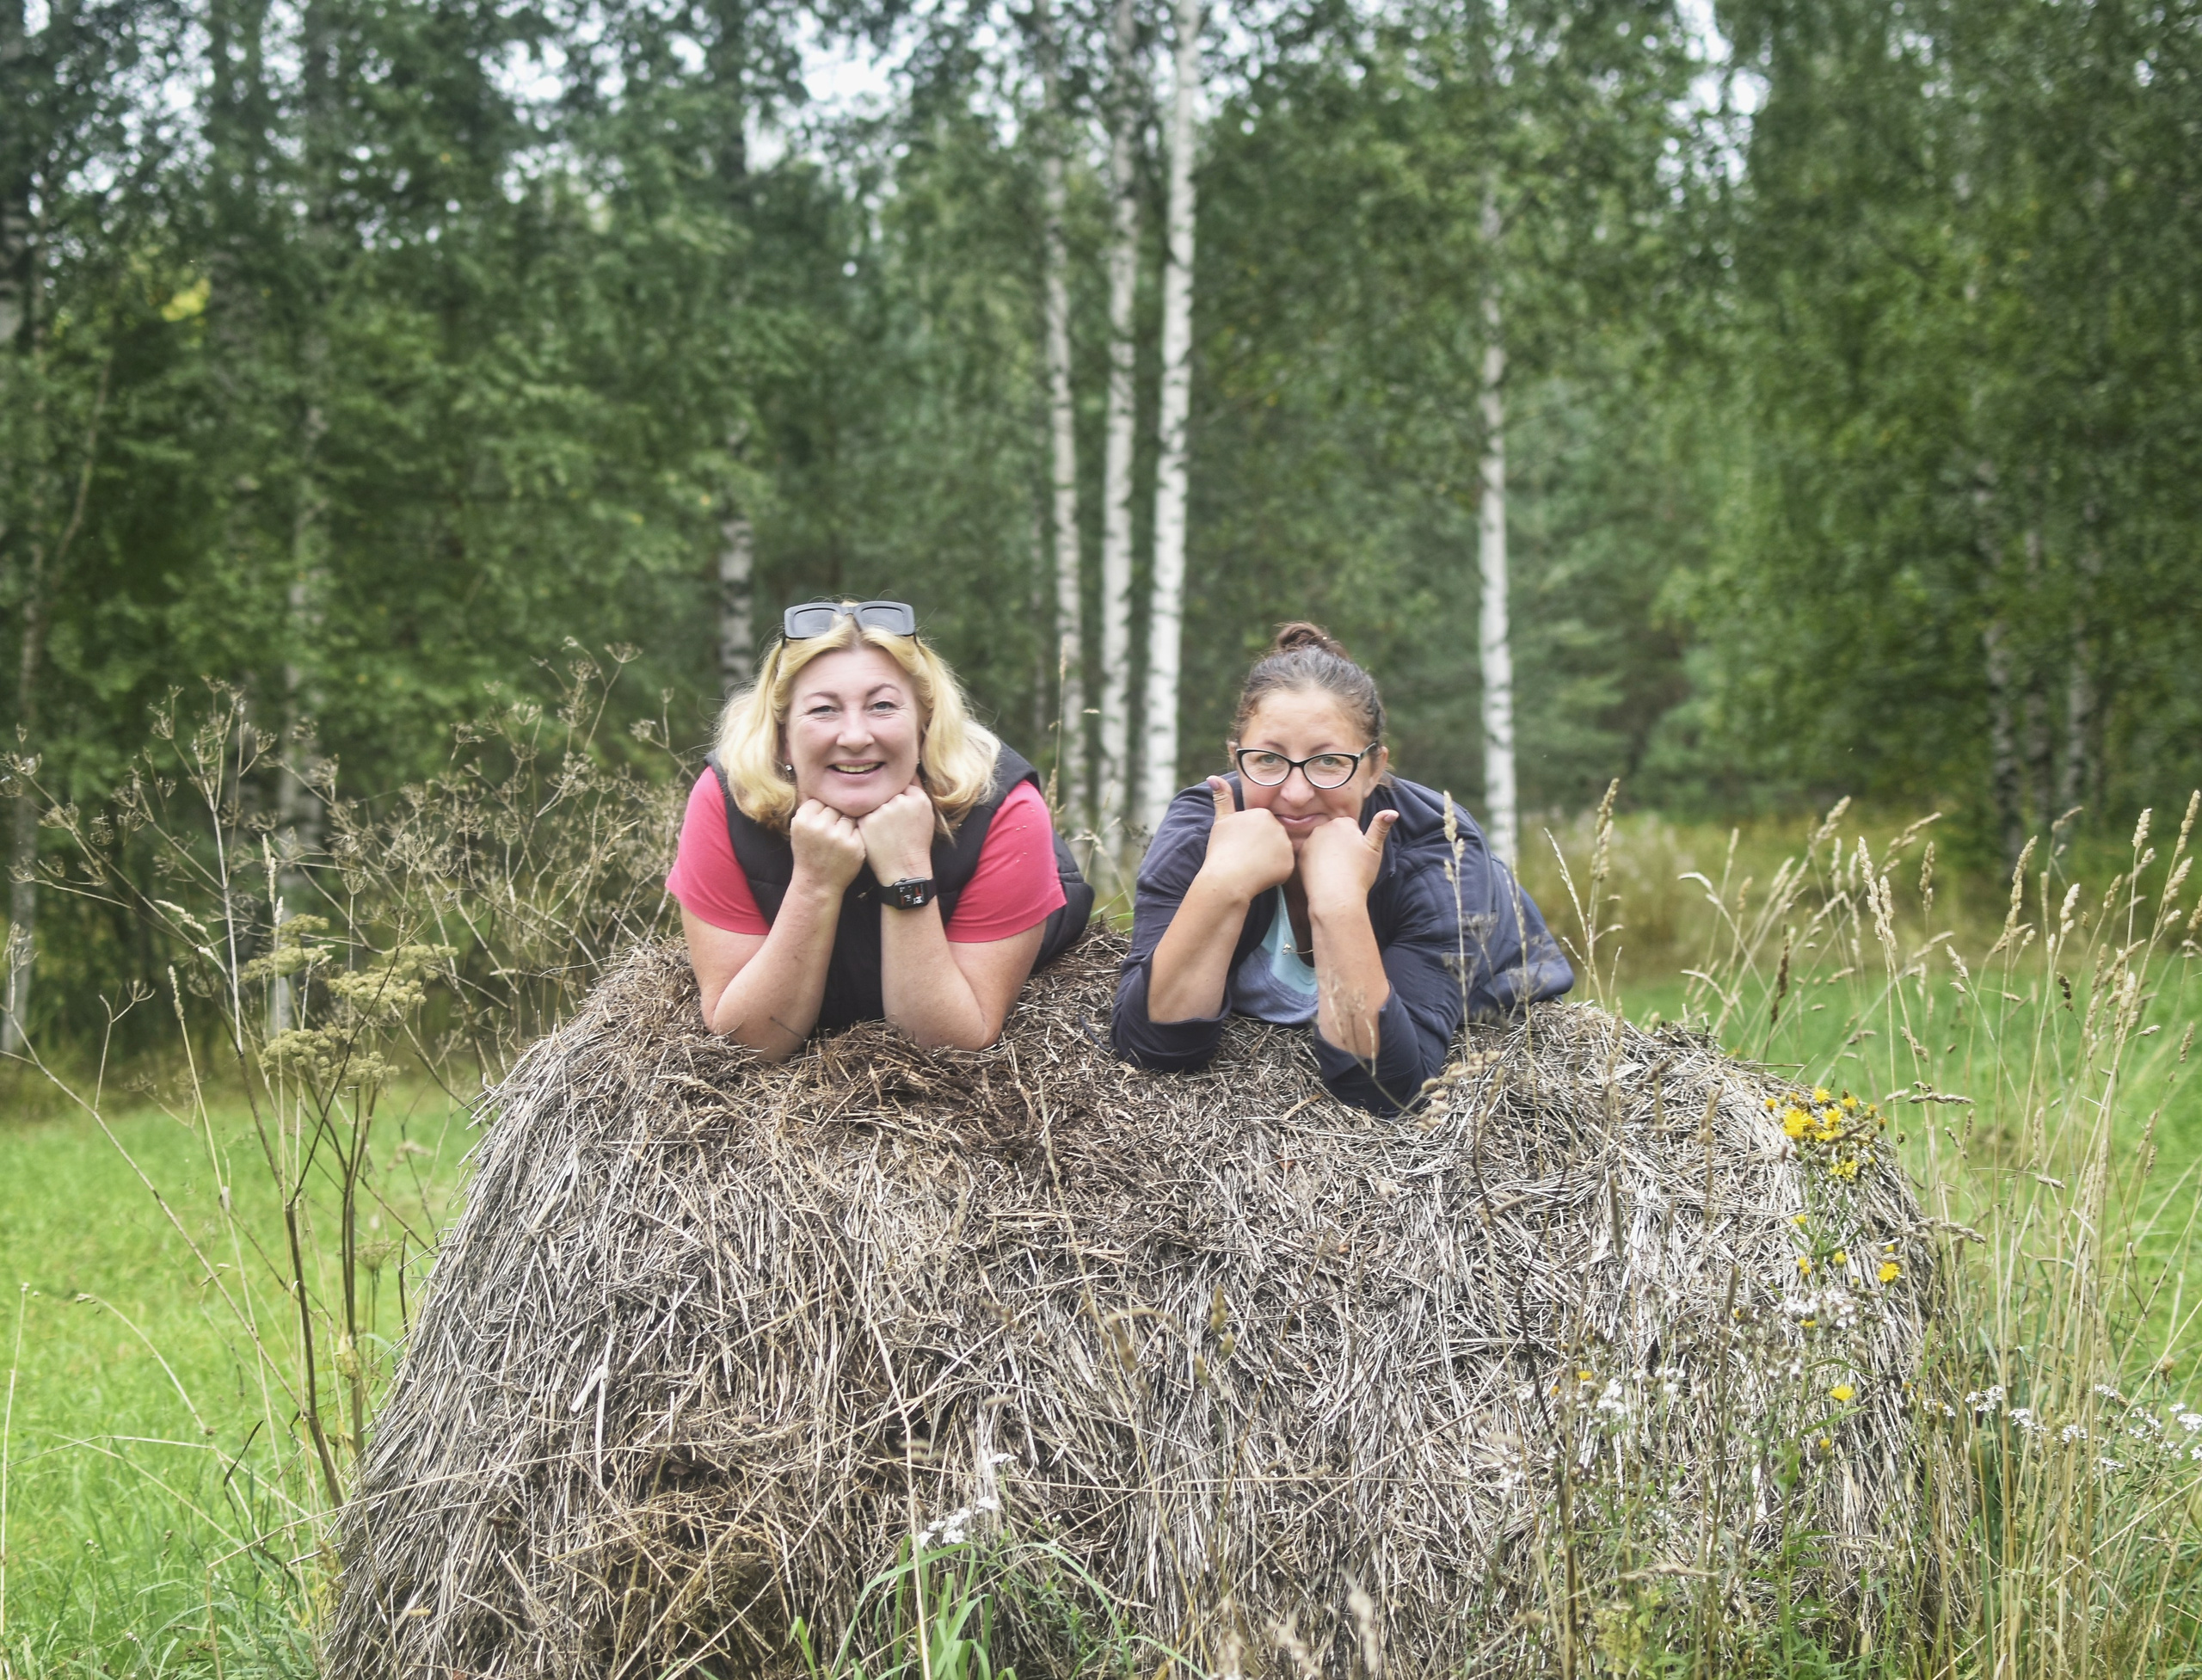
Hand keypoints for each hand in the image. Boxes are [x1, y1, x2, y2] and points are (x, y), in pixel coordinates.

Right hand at [789, 798, 867, 896]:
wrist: (817, 883)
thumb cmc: (808, 853)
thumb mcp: (799, 829)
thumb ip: (809, 809)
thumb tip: (825, 786)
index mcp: (803, 819)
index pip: (821, 799)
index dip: (823, 810)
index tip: (821, 822)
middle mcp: (820, 826)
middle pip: (836, 806)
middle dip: (836, 816)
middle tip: (832, 831)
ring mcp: (839, 836)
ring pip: (849, 816)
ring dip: (847, 824)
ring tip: (839, 838)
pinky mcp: (855, 846)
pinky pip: (859, 829)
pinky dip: (856, 835)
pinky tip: (848, 845)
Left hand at [857, 781, 937, 883]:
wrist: (904, 868)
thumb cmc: (916, 842)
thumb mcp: (926, 814)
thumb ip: (916, 791)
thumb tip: (907, 768)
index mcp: (917, 798)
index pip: (902, 781)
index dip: (899, 792)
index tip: (900, 807)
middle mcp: (899, 801)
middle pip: (886, 790)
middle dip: (886, 800)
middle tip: (894, 823)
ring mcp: (881, 810)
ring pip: (873, 799)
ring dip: (875, 809)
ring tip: (885, 830)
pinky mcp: (866, 821)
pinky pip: (862, 811)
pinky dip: (866, 819)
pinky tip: (875, 833)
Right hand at [1196, 776, 1294, 902]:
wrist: (1227, 878)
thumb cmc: (1221, 849)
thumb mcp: (1221, 821)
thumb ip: (1222, 798)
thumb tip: (1212, 777)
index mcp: (1262, 813)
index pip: (1262, 825)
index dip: (1250, 837)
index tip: (1240, 845)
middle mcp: (1278, 826)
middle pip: (1273, 837)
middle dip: (1262, 846)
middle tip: (1246, 856)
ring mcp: (1286, 845)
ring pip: (1280, 851)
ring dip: (1269, 859)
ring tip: (1252, 865)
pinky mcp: (1289, 864)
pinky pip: (1284, 867)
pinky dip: (1274, 872)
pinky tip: (1260, 874)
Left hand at [1298, 806, 1399, 911]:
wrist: (1336, 897)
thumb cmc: (1359, 873)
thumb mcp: (1375, 849)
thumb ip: (1381, 827)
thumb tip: (1393, 812)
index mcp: (1343, 823)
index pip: (1350, 827)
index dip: (1356, 843)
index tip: (1357, 856)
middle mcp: (1323, 827)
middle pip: (1335, 834)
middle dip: (1340, 845)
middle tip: (1347, 864)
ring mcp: (1310, 841)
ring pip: (1322, 844)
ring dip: (1327, 852)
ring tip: (1336, 870)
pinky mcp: (1300, 855)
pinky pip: (1310, 855)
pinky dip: (1316, 862)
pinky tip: (1324, 873)